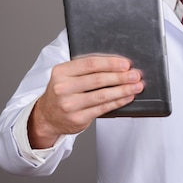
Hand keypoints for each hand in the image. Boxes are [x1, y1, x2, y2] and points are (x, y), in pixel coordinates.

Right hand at [28, 55, 143, 148]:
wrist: (46, 116)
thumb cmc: (62, 92)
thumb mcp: (66, 75)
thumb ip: (84, 69)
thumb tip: (115, 64)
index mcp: (61, 71)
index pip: (90, 64)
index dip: (110, 63)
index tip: (125, 63)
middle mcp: (63, 88)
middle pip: (98, 79)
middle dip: (120, 76)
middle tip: (135, 75)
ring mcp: (70, 105)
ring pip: (102, 95)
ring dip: (123, 90)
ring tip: (136, 86)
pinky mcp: (78, 118)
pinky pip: (103, 108)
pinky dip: (118, 102)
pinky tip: (127, 97)